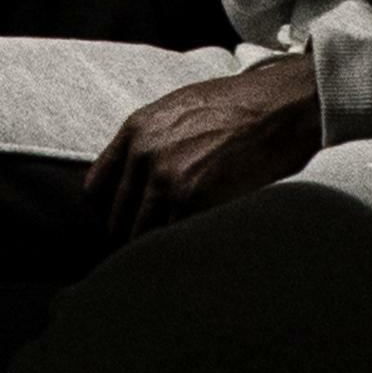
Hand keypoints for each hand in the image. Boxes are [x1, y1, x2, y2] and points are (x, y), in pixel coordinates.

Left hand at [85, 52, 320, 244]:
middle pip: (116, 220)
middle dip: (132, 238)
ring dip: (155, 251)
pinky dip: (180, 252)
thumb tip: (134, 179)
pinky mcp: (195, 201)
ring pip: (142, 236)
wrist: (276, 109)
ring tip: (169, 263)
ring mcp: (168, 180)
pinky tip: (190, 256)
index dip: (109, 213)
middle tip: (151, 253)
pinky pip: (173, 240)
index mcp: (135, 131)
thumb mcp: (177, 110)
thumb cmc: (235, 109)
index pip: (95, 189)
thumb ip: (148, 142)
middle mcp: (144, 156)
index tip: (124, 225)